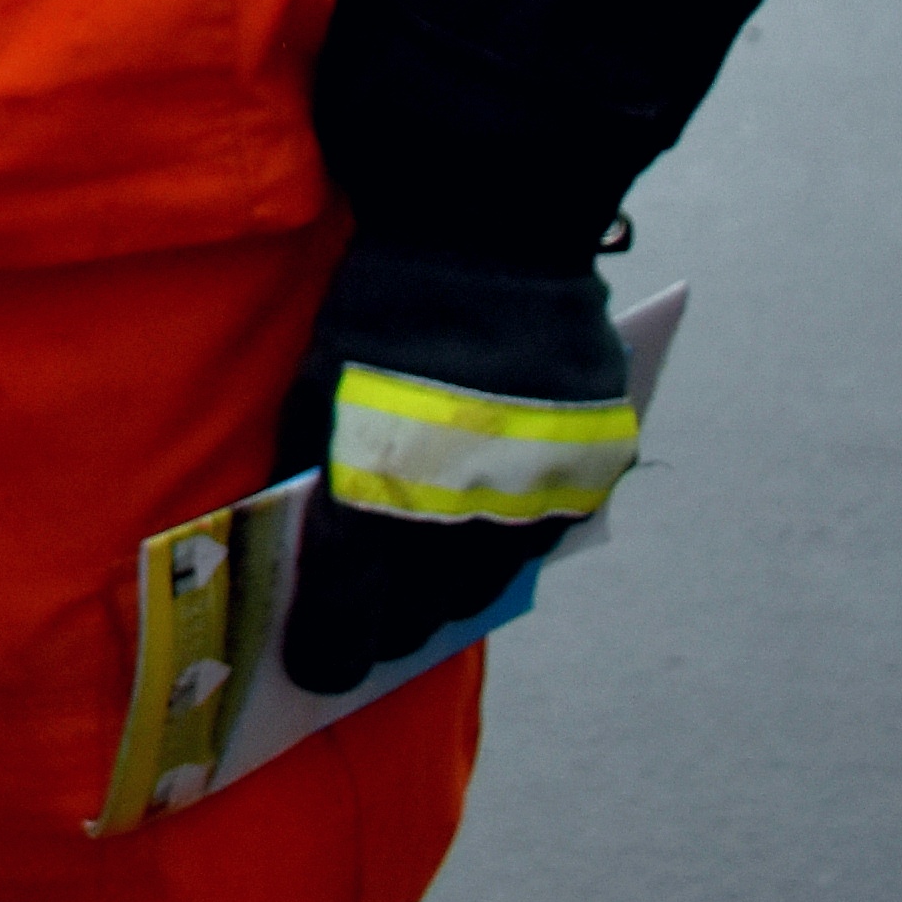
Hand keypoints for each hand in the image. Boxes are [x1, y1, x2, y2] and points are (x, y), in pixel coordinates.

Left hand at [273, 242, 633, 693]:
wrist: (489, 232)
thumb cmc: (380, 305)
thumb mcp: (315, 390)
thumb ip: (316, 475)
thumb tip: (314, 549)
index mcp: (380, 495)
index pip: (349, 613)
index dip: (329, 651)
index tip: (315, 670)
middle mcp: (463, 513)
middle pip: (425, 611)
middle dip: (388, 626)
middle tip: (365, 631)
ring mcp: (533, 496)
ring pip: (488, 580)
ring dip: (449, 589)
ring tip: (419, 586)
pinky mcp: (588, 470)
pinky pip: (542, 533)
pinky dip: (505, 539)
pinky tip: (477, 527)